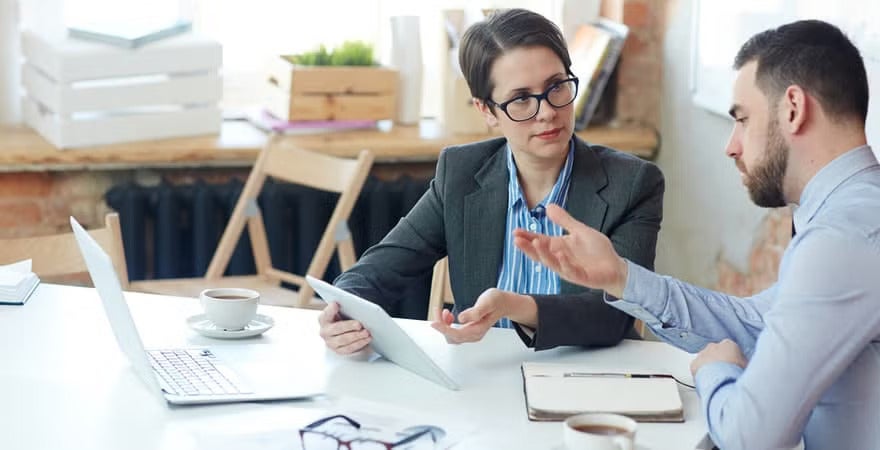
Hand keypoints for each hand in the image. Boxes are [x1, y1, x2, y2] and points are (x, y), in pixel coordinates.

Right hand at [317, 301, 370, 354]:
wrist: (344, 331)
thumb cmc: (344, 318)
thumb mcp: (342, 311)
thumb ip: (344, 307)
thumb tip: (351, 305)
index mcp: (324, 319)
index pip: (326, 313)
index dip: (330, 309)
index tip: (336, 304)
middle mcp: (324, 332)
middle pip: (336, 329)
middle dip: (349, 326)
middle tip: (359, 324)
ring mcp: (330, 343)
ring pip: (343, 340)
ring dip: (356, 336)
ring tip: (366, 332)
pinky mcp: (339, 350)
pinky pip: (349, 348)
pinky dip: (359, 343)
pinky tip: (366, 339)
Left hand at [430, 288, 532, 343]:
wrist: (503, 303)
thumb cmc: (496, 301)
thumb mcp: (487, 302)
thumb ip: (476, 311)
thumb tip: (462, 318)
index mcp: (478, 330)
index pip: (457, 334)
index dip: (444, 329)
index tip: (434, 323)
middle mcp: (474, 335)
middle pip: (452, 337)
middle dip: (442, 325)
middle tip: (438, 310)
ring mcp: (471, 335)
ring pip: (451, 336)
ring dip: (444, 325)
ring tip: (445, 312)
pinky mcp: (469, 331)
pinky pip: (454, 333)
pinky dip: (448, 325)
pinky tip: (449, 315)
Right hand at [513, 204, 627, 296]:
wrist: (615, 266)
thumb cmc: (597, 250)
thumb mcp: (579, 231)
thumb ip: (564, 220)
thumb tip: (548, 206)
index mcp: (558, 247)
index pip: (539, 241)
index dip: (528, 237)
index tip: (516, 231)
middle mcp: (560, 259)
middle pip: (540, 254)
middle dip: (528, 247)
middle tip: (516, 239)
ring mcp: (569, 269)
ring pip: (552, 263)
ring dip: (543, 253)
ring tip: (535, 243)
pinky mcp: (581, 276)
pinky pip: (570, 270)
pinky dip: (564, 262)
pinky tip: (559, 253)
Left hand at [690, 339, 747, 375]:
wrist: (721, 379)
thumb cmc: (736, 372)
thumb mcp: (747, 366)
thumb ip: (744, 363)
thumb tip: (744, 367)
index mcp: (729, 344)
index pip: (731, 350)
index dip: (733, 360)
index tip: (734, 368)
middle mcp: (713, 346)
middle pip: (717, 353)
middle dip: (720, 362)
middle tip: (725, 374)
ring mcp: (702, 354)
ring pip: (706, 360)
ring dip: (710, 367)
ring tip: (716, 379)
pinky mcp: (694, 364)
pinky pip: (698, 368)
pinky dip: (701, 374)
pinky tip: (708, 381)